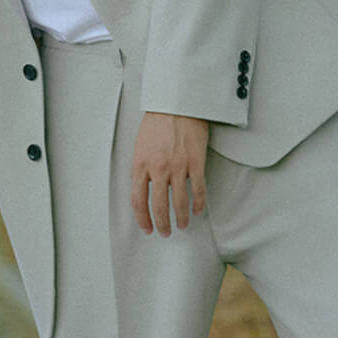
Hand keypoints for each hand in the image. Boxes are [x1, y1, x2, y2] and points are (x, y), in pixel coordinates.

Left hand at [131, 111, 208, 235]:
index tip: (146, 228)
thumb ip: (141, 168)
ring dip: (181, 218)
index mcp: (140, 164)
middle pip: (159, 206)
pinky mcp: (195, 163)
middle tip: (164, 232)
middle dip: (161, 224)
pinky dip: (199, 204)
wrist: (176, 104)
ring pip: (179, 202)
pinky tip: (198, 211)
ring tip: (182, 226)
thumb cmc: (157, 122)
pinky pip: (198, 190)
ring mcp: (177, 167)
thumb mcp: (140, 146)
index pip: (138, 200)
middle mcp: (157, 169)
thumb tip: (144, 189)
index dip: (142, 218)